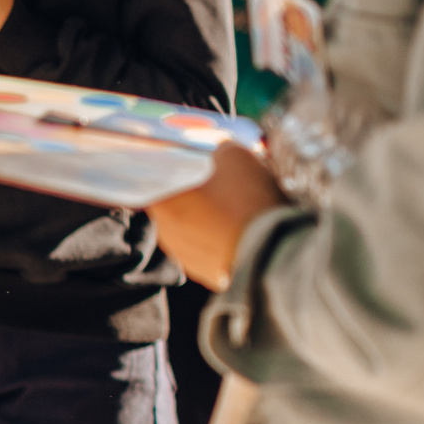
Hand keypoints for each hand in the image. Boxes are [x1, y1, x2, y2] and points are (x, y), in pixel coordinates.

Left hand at [148, 143, 285, 290]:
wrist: (271, 251)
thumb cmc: (246, 202)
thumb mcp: (235, 157)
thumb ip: (220, 150)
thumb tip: (220, 151)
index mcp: (163, 205)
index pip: (152, 184)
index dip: (170, 172)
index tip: (186, 165)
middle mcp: (166, 234)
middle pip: (174, 206)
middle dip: (194, 195)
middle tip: (220, 183)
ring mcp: (184, 257)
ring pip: (191, 229)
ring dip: (208, 218)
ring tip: (236, 207)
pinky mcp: (205, 274)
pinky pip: (209, 248)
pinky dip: (220, 238)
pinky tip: (241, 229)